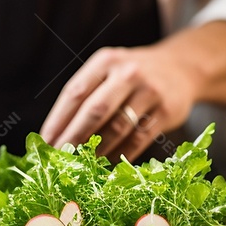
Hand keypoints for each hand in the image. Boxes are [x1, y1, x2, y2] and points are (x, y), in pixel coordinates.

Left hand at [39, 45, 196, 161]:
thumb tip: (56, 134)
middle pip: (95, 110)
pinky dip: (121, 155)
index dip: (58, 120)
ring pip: (117, 128)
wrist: (181, 68)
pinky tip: (108, 164)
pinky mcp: (167, 110)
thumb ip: (87, 95)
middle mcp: (128, 72)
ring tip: (83, 164)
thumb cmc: (133, 76)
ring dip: (97, 150)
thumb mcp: (109, 71)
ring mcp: (150, 91)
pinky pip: (138, 139)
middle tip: (59, 158)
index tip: (45, 142)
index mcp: (105, 61)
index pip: (75, 92)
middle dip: (73, 137)